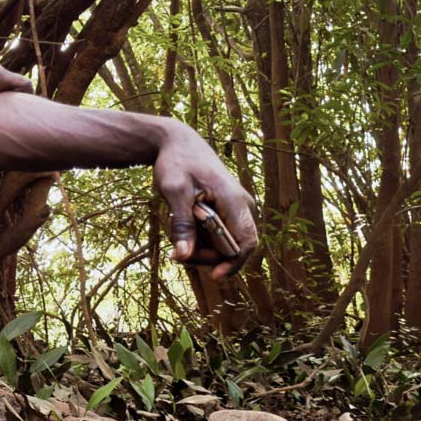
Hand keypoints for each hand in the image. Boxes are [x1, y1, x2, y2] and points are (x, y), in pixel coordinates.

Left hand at [151, 125, 258, 280]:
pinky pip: (221, 235)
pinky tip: (185, 229)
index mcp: (234, 199)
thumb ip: (181, 224)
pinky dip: (203, 240)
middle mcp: (242, 205)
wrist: (179, 143)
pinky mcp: (229, 211)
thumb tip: (183, 255)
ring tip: (177, 236)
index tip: (214, 276)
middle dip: (208, 257)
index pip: (246, 242)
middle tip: (177, 254)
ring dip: (203, 249)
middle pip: (234, 248)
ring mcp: (237, 208)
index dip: (234, 263)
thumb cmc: (177, 162)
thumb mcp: (174, 191)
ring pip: (226, 244)